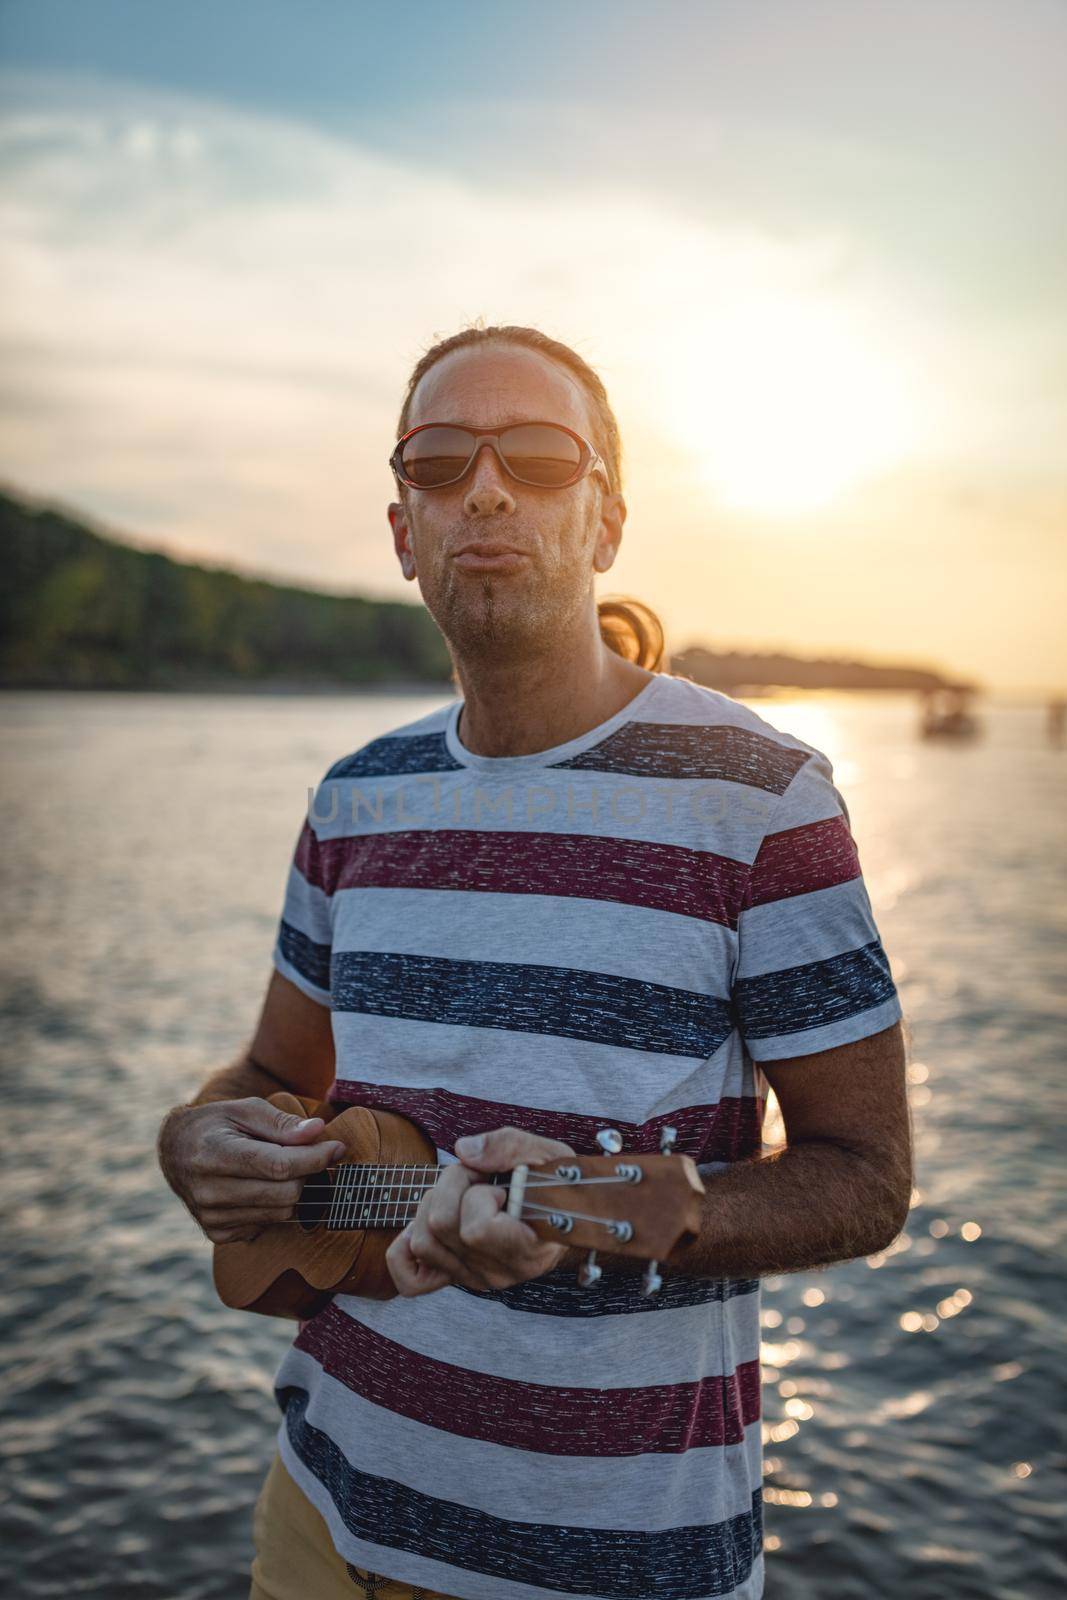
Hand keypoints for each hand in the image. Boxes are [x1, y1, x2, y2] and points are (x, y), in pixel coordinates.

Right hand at [156, 1097, 346, 1242]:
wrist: (173, 1151)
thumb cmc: (215, 1124)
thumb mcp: (244, 1109)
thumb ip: (281, 1123)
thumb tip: (317, 1131)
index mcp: (214, 1154)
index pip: (278, 1166)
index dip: (314, 1158)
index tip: (336, 1147)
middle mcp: (210, 1191)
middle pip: (285, 1194)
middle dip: (308, 1173)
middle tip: (312, 1154)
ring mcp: (212, 1217)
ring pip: (281, 1212)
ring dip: (295, 1190)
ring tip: (286, 1166)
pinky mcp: (217, 1233)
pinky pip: (267, 1224)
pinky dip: (275, 1205)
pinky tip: (263, 1185)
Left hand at [385, 1126, 574, 1296]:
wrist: (567, 1217)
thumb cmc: (558, 1185)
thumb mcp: (548, 1155)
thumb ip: (510, 1146)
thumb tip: (463, 1151)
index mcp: (527, 1250)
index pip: (477, 1230)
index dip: (480, 1195)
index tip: (502, 1185)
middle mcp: (499, 1272)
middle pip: (441, 1225)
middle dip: (453, 1185)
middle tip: (480, 1178)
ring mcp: (475, 1278)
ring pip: (422, 1241)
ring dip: (434, 1204)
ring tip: (464, 1194)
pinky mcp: (456, 1277)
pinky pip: (408, 1278)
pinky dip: (406, 1249)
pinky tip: (429, 1223)